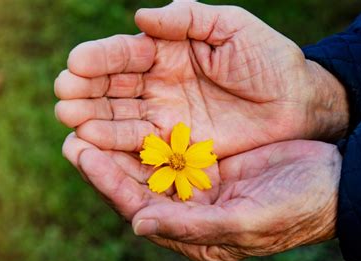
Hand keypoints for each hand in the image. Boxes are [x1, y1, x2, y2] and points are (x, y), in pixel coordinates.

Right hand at [54, 1, 348, 158]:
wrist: (297, 103)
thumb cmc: (269, 60)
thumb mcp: (232, 27)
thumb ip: (188, 18)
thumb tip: (140, 17)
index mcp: (169, 50)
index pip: (126, 53)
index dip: (100, 58)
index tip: (75, 64)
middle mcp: (160, 83)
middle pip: (114, 86)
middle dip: (86, 90)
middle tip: (63, 96)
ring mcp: (165, 115)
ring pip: (121, 116)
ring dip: (93, 118)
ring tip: (70, 120)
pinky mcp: (176, 144)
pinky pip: (141, 143)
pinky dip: (117, 143)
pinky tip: (93, 142)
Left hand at [63, 134, 340, 260]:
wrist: (334, 182)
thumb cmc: (296, 208)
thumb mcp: (246, 220)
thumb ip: (192, 227)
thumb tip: (137, 226)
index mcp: (195, 236)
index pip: (140, 208)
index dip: (109, 182)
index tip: (81, 152)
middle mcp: (190, 213)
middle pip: (137, 186)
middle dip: (105, 161)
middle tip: (73, 132)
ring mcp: (199, 187)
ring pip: (150, 165)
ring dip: (122, 143)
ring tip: (91, 119)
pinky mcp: (209, 164)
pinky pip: (172, 148)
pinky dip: (151, 132)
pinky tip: (133, 112)